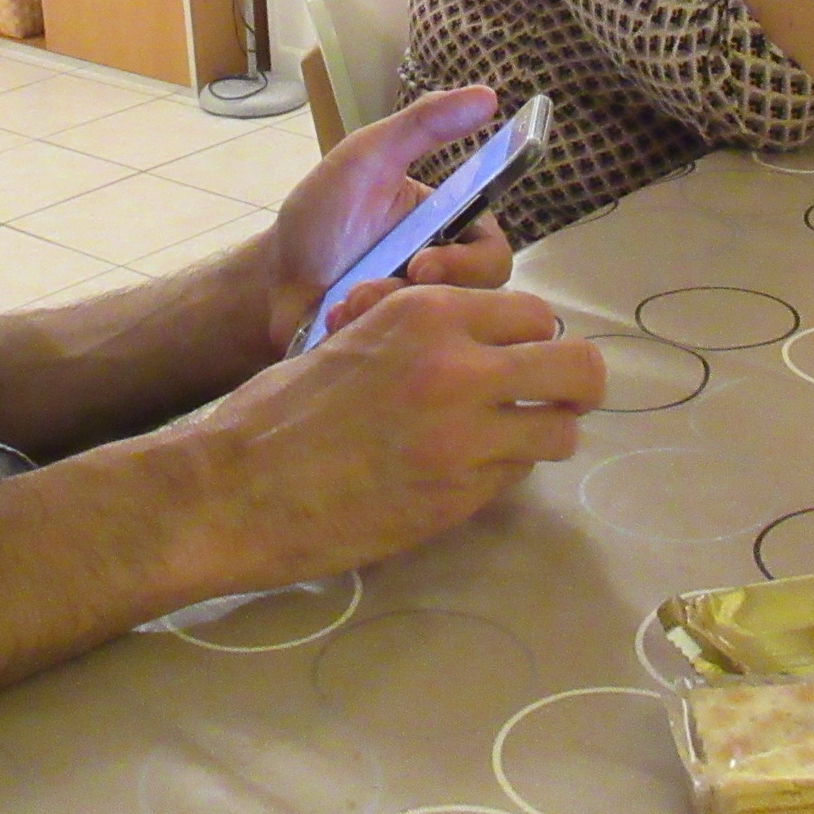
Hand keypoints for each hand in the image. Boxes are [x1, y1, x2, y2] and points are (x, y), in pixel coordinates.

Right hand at [174, 284, 604, 589]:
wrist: (237, 488)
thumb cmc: (278, 408)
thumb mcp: (353, 335)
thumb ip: (421, 332)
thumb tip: (478, 339)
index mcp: (427, 314)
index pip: (534, 313)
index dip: (529, 336)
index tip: (515, 354)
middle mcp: (460, 368)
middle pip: (577, 368)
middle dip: (573, 382)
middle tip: (550, 397)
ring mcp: (465, 440)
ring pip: (560, 431)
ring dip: (540, 433)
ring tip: (506, 439)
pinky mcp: (457, 500)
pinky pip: (514, 477)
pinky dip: (499, 472)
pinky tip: (457, 472)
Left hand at [243, 87, 515, 359]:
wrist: (270, 279)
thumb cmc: (322, 214)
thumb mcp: (368, 156)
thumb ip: (423, 124)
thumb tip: (488, 94)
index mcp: (451, 234)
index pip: (495, 254)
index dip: (471, 264)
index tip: (425, 263)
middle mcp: (446, 282)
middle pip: (481, 305)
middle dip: (429, 298)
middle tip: (383, 288)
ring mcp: (421, 324)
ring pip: (446, 337)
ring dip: (393, 316)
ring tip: (348, 303)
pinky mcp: (394, 357)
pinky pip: (408, 364)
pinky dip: (371, 339)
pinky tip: (337, 324)